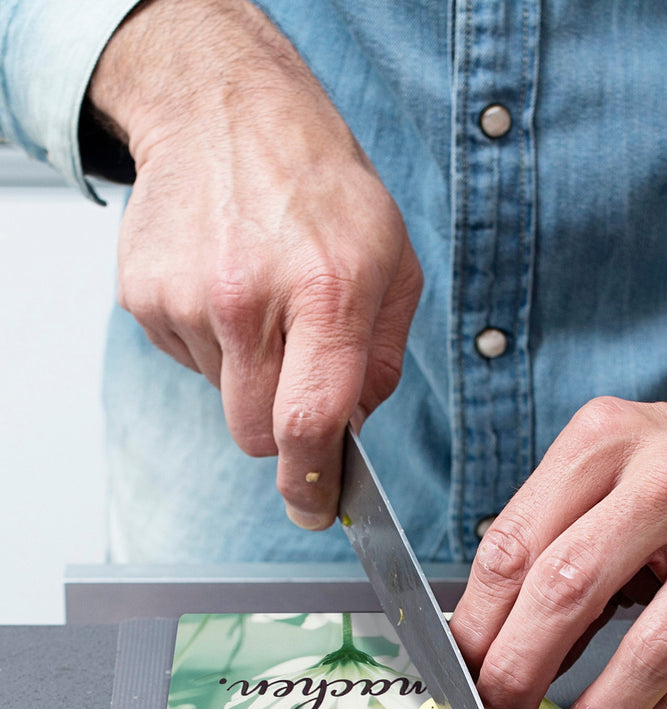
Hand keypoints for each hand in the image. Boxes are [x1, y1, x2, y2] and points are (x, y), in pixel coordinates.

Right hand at [88, 0, 421, 527]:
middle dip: (285, 433)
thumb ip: (384, 361)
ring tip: (267, 306)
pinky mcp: (146, 295)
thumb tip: (356, 429)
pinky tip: (231, 291)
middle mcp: (251, 299)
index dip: (313, 481)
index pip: (311, 421)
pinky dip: (215, 346)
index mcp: (327, 295)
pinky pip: (189, 363)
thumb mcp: (395, 268)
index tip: (316, 510)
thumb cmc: (324, 190)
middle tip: (300, 382)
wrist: (231, 115)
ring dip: (251, 377)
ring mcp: (190, 297)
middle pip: (257, 434)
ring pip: (225, 401)